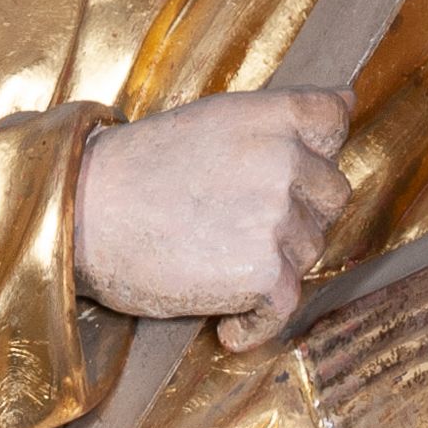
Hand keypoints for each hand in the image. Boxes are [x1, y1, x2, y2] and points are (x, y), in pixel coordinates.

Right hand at [74, 91, 352, 344]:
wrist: (84, 217)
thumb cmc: (135, 173)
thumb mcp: (208, 122)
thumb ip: (270, 123)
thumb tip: (343, 105)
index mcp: (269, 117)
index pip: (333, 121)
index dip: (316, 151)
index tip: (286, 172)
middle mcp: (283, 160)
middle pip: (330, 195)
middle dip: (297, 214)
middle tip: (236, 227)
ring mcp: (277, 217)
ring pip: (310, 251)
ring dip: (273, 264)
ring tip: (215, 263)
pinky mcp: (265, 272)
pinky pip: (286, 306)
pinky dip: (256, 322)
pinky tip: (226, 322)